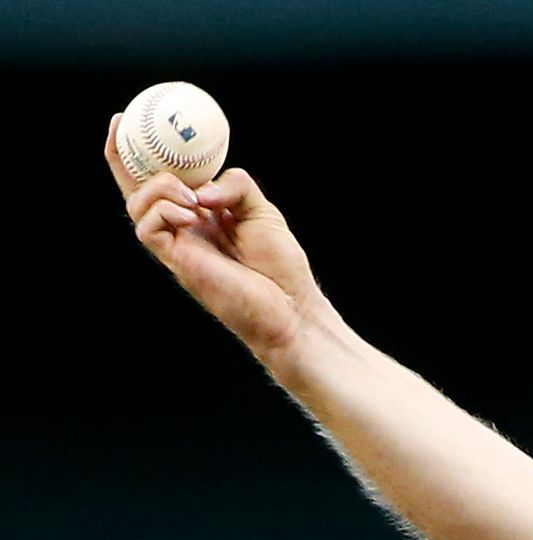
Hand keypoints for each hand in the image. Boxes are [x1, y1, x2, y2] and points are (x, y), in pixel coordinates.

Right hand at [104, 115, 325, 359]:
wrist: (290, 306)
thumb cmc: (280, 264)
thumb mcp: (261, 209)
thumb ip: (235, 184)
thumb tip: (201, 188)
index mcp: (200, 212)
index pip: (162, 179)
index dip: (142, 153)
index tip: (128, 118)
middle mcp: (183, 226)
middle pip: (136, 188)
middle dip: (121, 157)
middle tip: (121, 125)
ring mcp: (177, 244)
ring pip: (137, 204)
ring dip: (159, 188)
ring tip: (194, 198)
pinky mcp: (176, 262)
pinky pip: (148, 227)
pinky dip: (164, 210)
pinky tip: (191, 213)